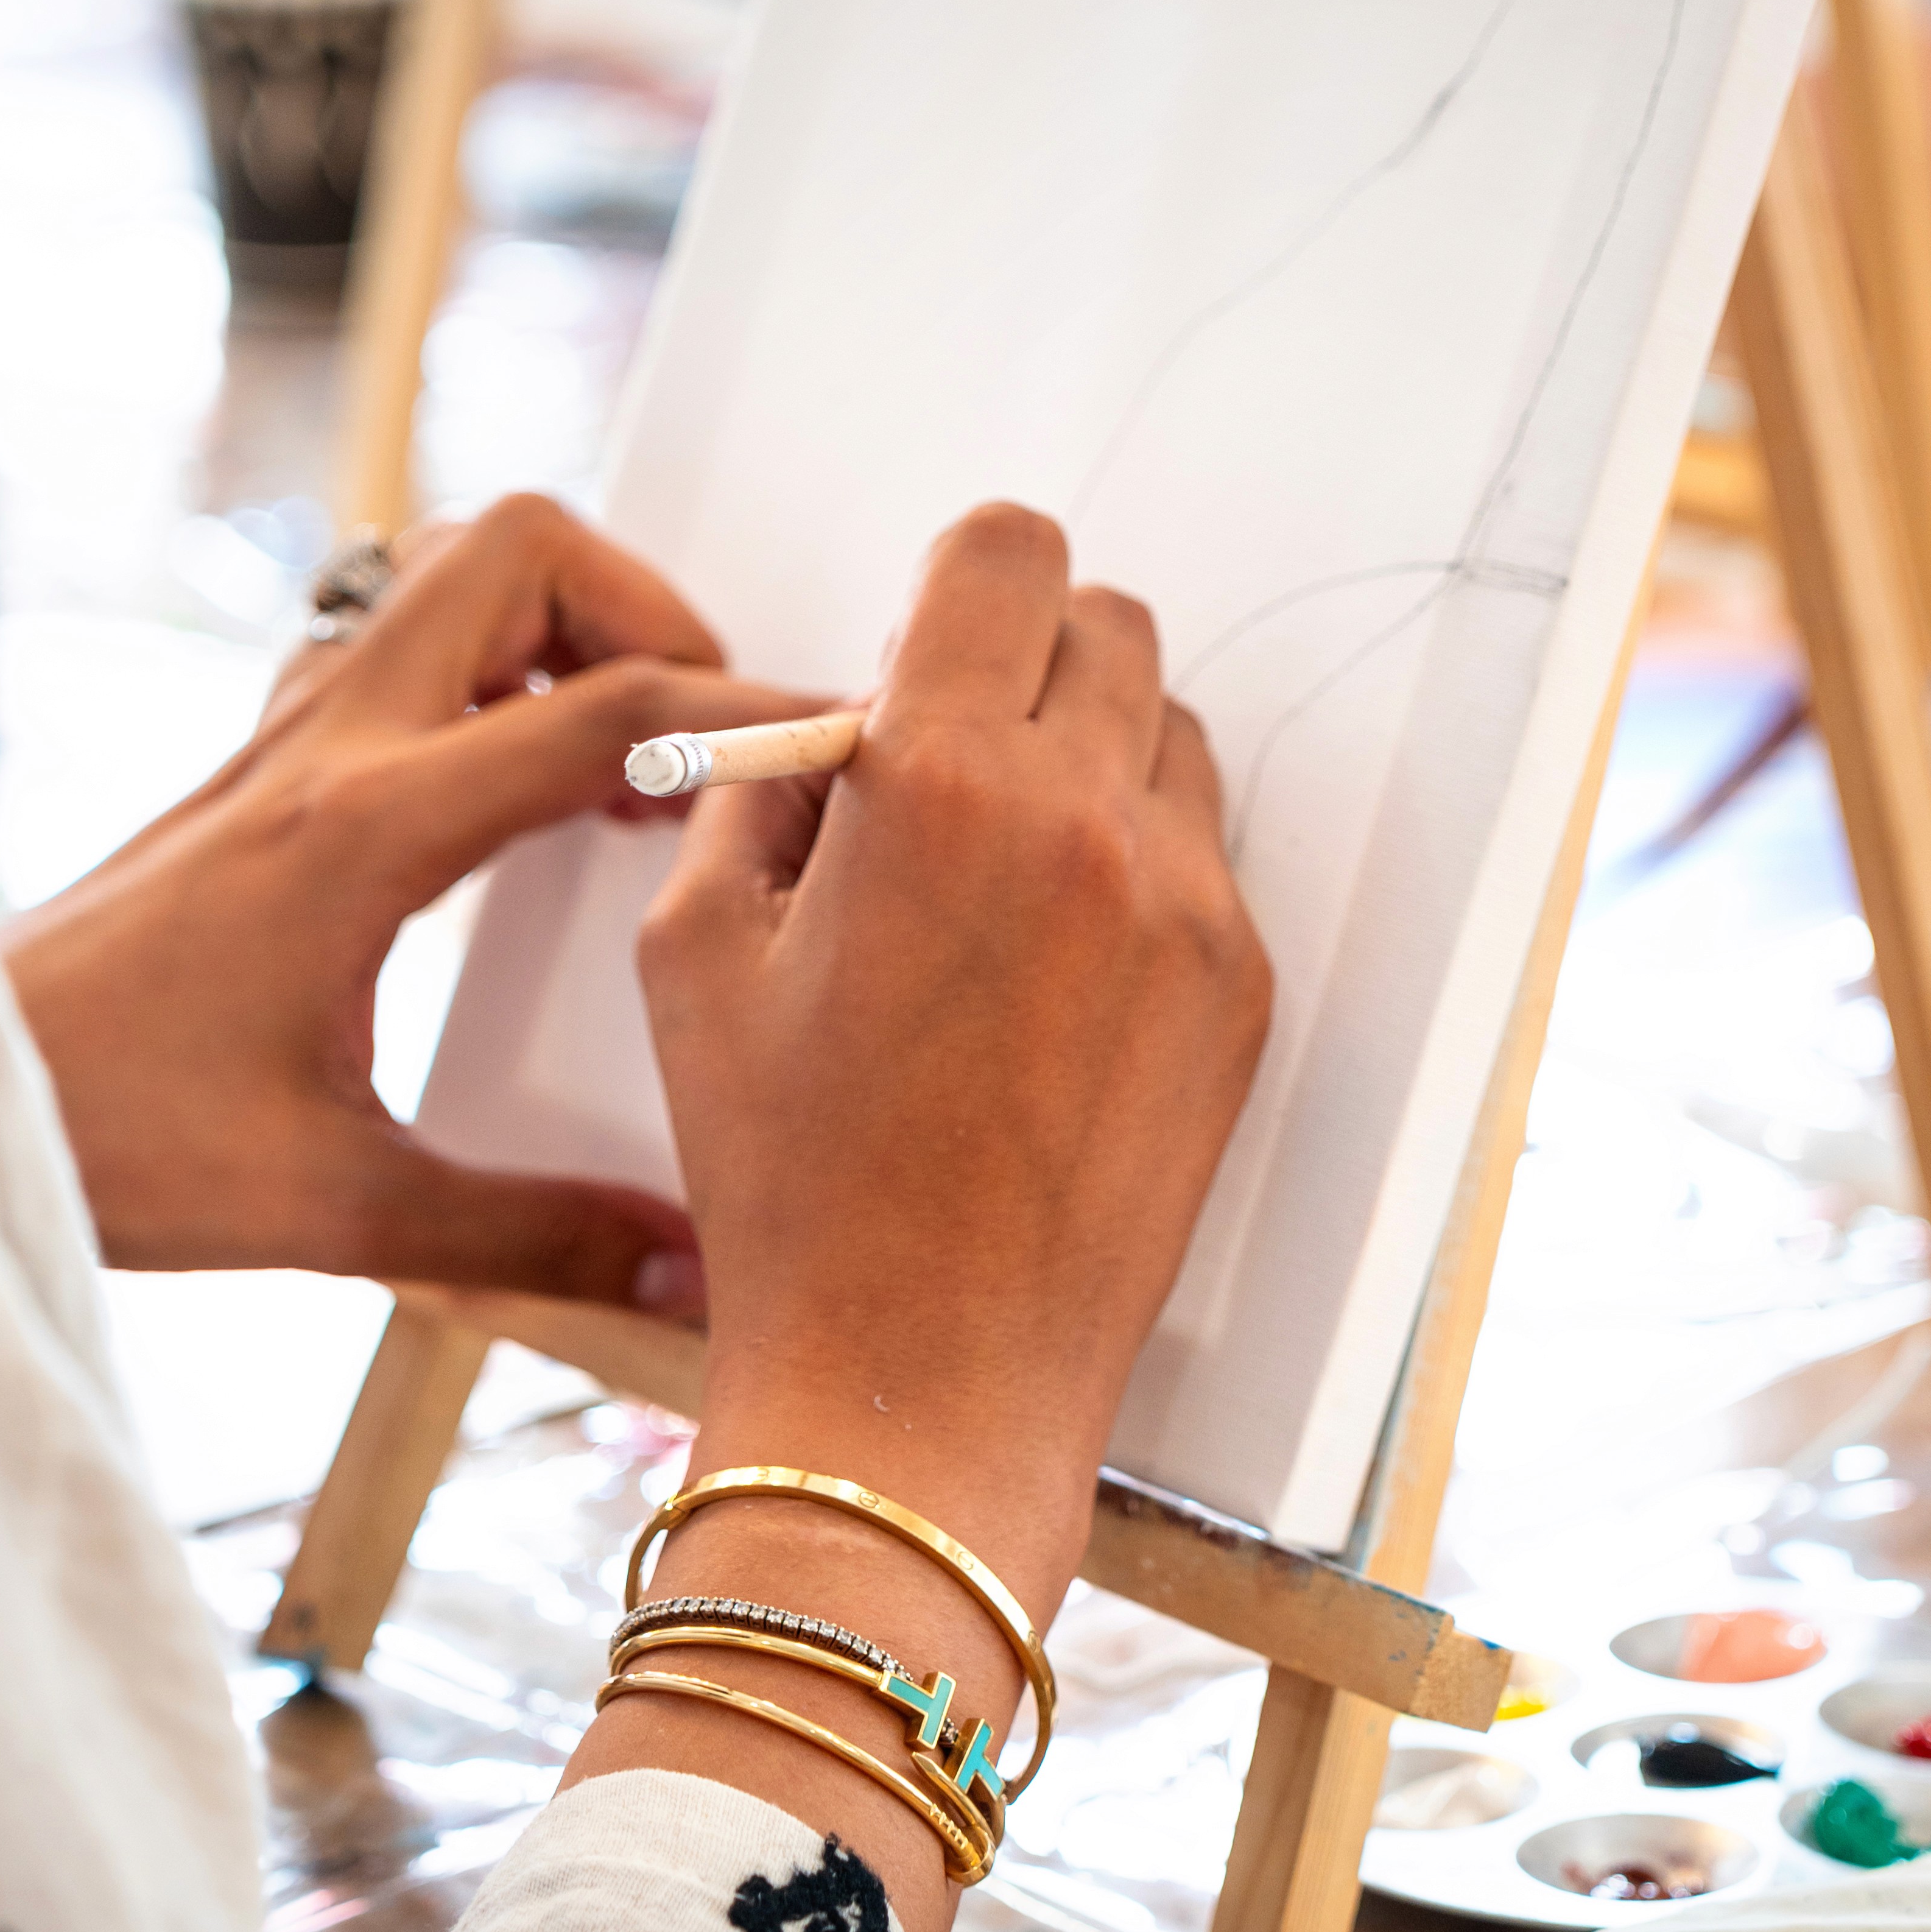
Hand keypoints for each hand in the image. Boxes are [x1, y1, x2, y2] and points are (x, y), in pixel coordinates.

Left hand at [1, 493, 804, 1303]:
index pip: (606, 710)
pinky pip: (396, 639)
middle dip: (645, 604)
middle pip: (519, 548)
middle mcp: (327, 744)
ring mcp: (283, 735)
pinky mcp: (258, 761)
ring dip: (560, 619)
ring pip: (449, 569)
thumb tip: (691, 1270)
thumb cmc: (119, 1142)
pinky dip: (485, 664)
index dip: (747, 714)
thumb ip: (527, 1234)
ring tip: (624, 750)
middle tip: (699, 730)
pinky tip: (517, 785)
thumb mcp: (339, 1211)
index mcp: (367, 830)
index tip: (844, 739)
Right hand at [635, 502, 1273, 1613]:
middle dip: (1025, 662)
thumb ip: (769, 794)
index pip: (1007, 554)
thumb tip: (839, 723)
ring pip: (1168, 732)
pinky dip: (1134, 868)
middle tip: (952, 767)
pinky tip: (1054, 974)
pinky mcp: (1237, 988)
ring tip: (1003, 878)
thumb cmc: (786, 1174)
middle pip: (1106, 625)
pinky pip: (1200, 856)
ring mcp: (1183, 904)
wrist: (920, 1377)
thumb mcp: (693, 954)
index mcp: (936, 779)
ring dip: (1091, 758)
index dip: (962, 582)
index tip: (926, 649)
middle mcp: (1083, 815)